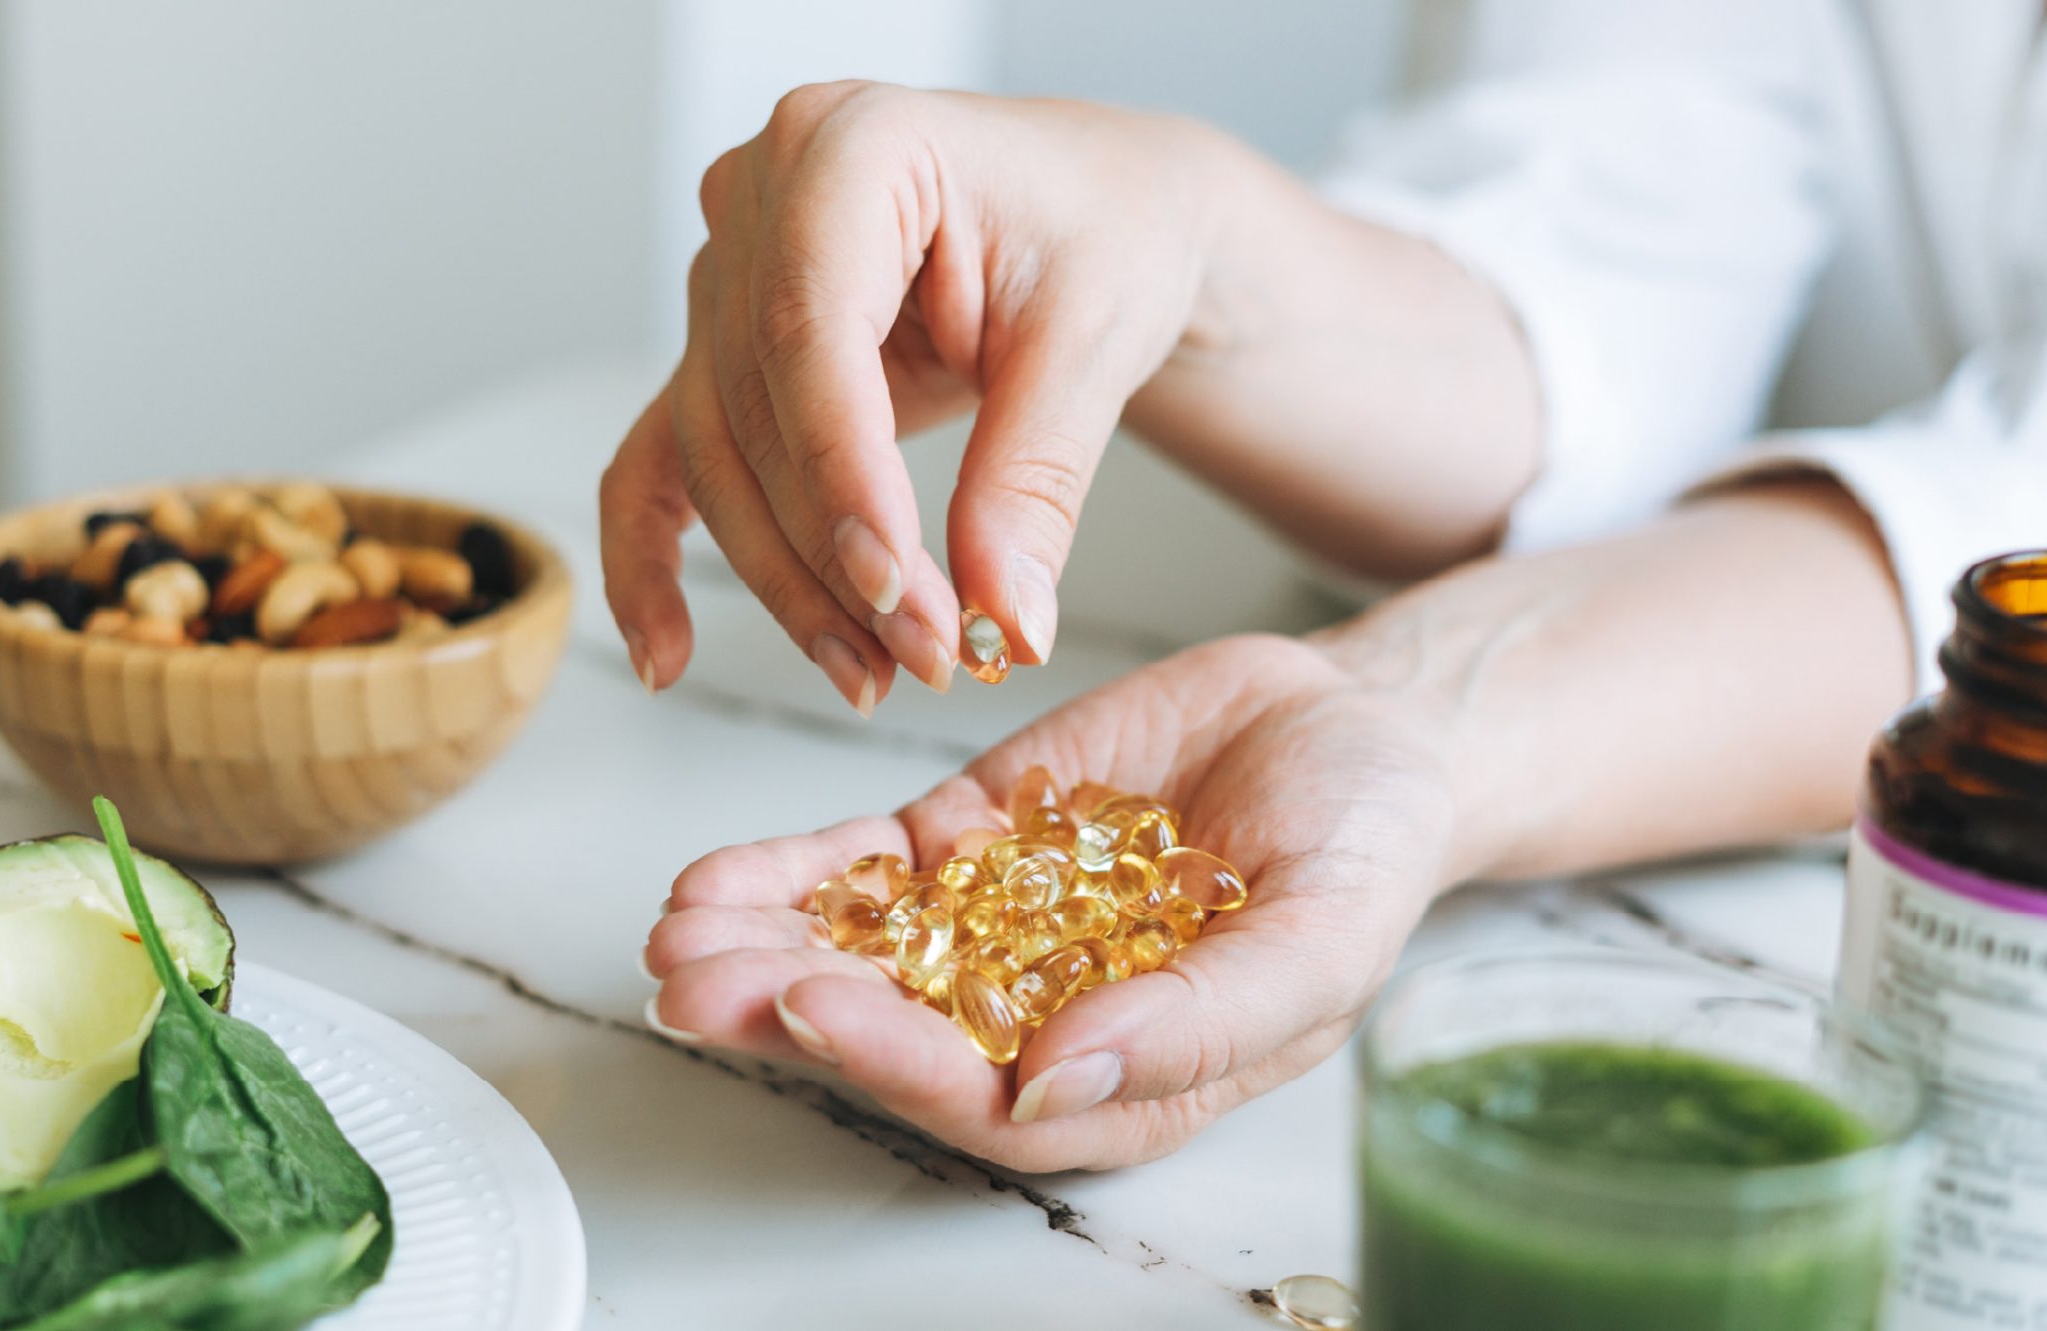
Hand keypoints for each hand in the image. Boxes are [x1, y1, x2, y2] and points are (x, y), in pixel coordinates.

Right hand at [599, 82, 1227, 710]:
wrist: (1106, 215)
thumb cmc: (1106, 230)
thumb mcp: (1096, 343)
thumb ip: (1035, 479)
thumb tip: (1005, 620)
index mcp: (851, 144)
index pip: (810, 329)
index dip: (842, 474)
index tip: (897, 588)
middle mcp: (760, 195)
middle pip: (755, 409)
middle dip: (834, 554)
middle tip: (926, 655)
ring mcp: (728, 272)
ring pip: (717, 457)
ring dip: (788, 581)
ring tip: (874, 672)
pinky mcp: (722, 349)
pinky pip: (662, 458)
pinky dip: (652, 558)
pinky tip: (669, 654)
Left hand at [642, 634, 1454, 1171]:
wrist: (1360, 726)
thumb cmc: (1368, 849)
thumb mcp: (1320, 938)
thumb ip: (1197, 1021)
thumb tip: (1054, 1087)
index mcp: (1122, 1076)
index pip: (986, 1098)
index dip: (895, 1061)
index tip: (813, 1009)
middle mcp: (1042, 1017)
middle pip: (894, 1033)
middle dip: (785, 1008)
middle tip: (694, 981)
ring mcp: (998, 926)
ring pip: (860, 953)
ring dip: (762, 946)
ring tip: (678, 930)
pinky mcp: (973, 842)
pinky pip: (865, 868)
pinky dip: (790, 873)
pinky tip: (715, 878)